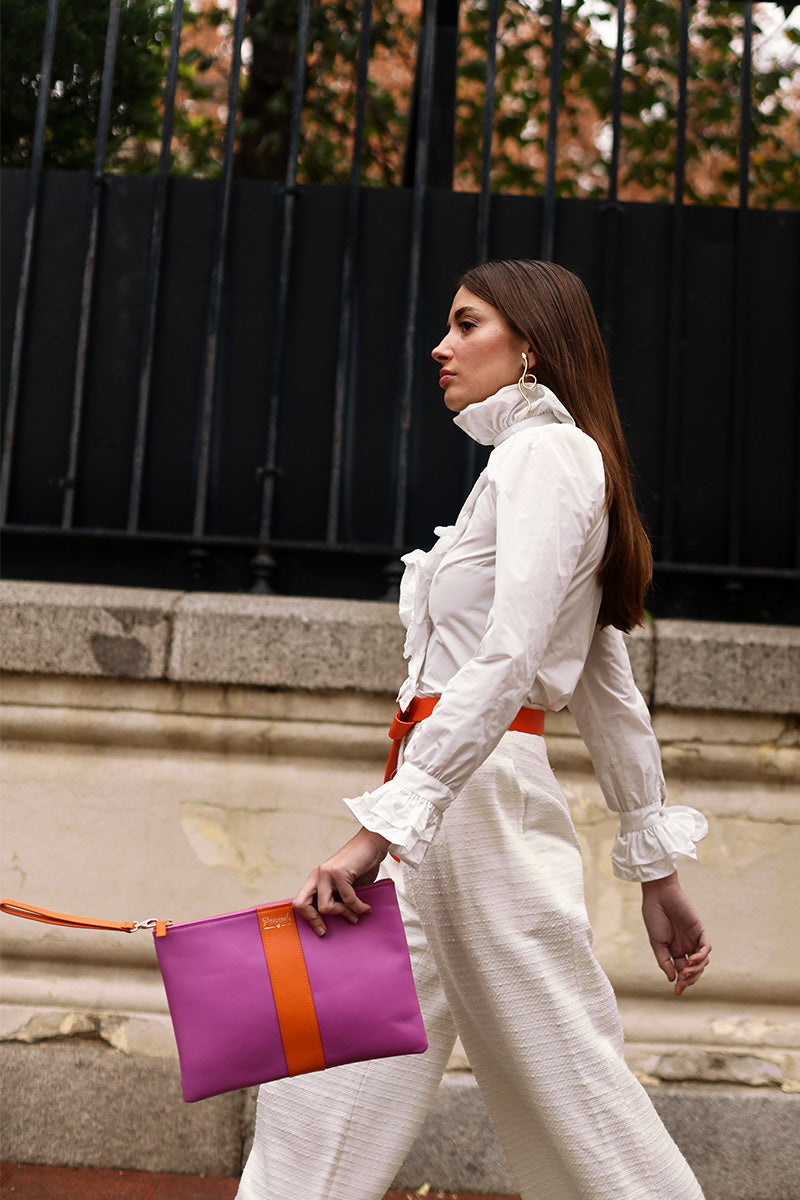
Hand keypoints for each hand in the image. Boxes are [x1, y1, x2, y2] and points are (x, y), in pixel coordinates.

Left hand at [293, 827, 390, 936]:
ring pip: (324, 906)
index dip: (308, 918)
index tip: (322, 930)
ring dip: (344, 914)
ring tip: (356, 916)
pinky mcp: (338, 872)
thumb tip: (340, 922)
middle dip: (313, 920)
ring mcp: (326, 873)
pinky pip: (347, 899)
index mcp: (316, 878)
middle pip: (301, 904)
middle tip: (326, 930)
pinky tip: (366, 908)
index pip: (300, 901)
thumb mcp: (345, 885)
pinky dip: (358, 907)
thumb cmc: (361, 866)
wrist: (372, 844)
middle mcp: (317, 875)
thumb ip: (339, 898)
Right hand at [641, 871, 710, 996]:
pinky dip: (702, 956)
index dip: (681, 983)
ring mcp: (694, 939)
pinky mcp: (700, 930)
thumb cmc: (654, 916)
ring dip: (696, 970)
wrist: (658, 894)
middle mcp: (686, 946)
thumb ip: (664, 961)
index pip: (681, 971)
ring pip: (703, 961)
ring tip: (686, 971)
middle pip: (694, 969)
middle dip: (690, 979)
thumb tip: (672, 979)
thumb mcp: (656, 943)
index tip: (676, 992)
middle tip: (682, 984)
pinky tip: (692, 959)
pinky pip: (706, 948)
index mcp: (674, 950)